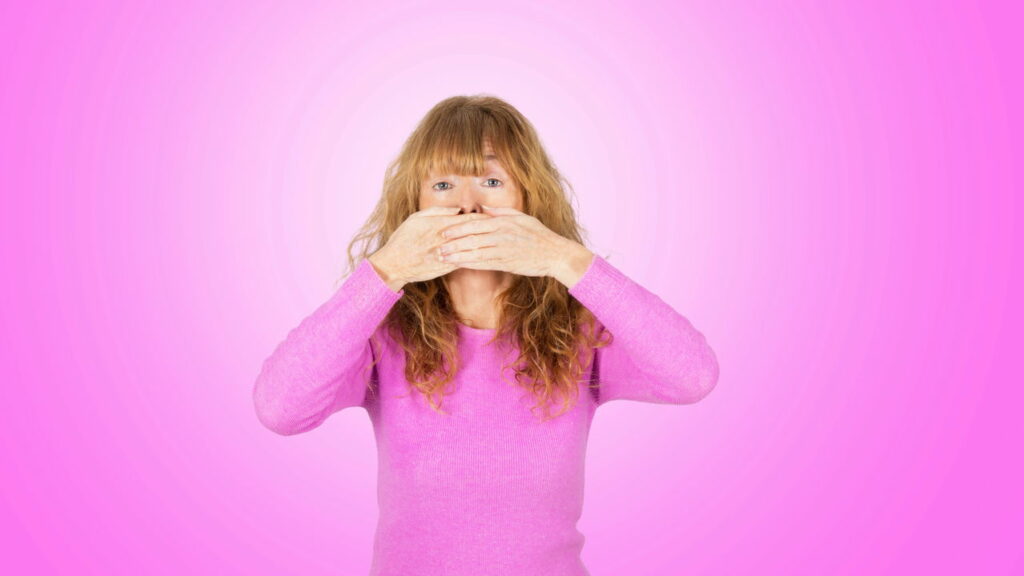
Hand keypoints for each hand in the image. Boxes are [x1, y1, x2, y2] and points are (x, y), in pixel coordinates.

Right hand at [369, 206, 492, 289]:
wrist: (394, 264)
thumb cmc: (403, 238)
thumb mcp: (416, 218)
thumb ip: (437, 212)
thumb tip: (458, 209)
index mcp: (439, 224)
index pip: (468, 218)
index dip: (483, 218)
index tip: (494, 217)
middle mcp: (444, 238)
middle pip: (473, 232)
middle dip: (488, 231)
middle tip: (502, 229)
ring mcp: (446, 253)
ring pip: (471, 247)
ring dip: (484, 245)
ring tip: (497, 243)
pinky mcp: (445, 267)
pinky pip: (464, 261)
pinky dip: (475, 259)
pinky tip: (485, 258)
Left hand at [437, 205, 593, 283]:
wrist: (555, 254)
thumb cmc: (539, 235)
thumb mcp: (522, 217)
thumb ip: (501, 212)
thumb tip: (483, 209)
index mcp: (503, 222)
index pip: (474, 223)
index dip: (456, 227)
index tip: (442, 230)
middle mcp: (501, 235)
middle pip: (470, 238)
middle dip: (451, 242)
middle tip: (435, 246)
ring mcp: (503, 249)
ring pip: (474, 251)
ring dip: (456, 255)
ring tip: (441, 257)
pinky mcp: (506, 263)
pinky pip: (484, 263)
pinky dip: (469, 264)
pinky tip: (458, 266)